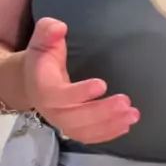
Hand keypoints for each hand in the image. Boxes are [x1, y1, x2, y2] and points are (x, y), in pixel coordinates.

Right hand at [23, 18, 139, 142]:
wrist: (32, 80)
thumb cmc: (42, 56)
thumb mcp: (42, 38)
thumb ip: (48, 30)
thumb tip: (60, 28)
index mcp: (42, 86)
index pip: (58, 95)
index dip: (79, 93)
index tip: (102, 84)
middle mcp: (50, 109)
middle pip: (74, 118)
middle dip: (101, 112)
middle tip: (125, 102)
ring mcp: (61, 121)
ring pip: (84, 130)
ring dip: (110, 124)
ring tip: (133, 114)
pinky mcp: (72, 128)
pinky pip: (89, 137)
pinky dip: (108, 133)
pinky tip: (126, 125)